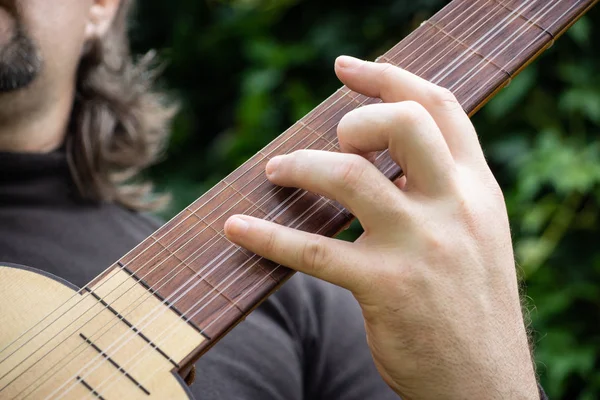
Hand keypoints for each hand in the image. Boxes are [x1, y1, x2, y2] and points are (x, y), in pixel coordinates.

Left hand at [224, 56, 537, 398]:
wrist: (485, 382)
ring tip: (274, 172)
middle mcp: (454, 208)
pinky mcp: (386, 287)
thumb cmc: (471, 303)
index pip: (440, 109)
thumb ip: (442, 189)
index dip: (391, 78)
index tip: (347, 68)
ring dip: (300, 165)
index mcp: (477, 190)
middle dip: (354, 118)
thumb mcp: (476, 234)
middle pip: (402, 124)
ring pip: (348, 175)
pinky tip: (237, 229)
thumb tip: (383, 157)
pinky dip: (267, 236)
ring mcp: (420, 246)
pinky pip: (313, 251)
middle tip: (330, 138)